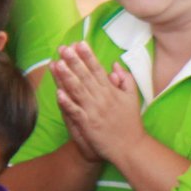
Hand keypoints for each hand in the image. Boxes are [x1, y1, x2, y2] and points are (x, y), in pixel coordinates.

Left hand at [52, 42, 143, 160]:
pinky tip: (58, 93)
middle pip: (86, 76)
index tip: (79, 43)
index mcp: (111, 91)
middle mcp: (102, 98)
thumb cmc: (130, 123)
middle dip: (74, 61)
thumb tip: (115, 65)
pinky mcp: (88, 124)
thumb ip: (125, 79)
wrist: (130, 147)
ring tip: (57, 64)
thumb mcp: (132, 98)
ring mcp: (94, 111)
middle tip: (64, 48)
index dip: (88, 56)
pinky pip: (76, 111)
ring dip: (67, 77)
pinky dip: (67, 103)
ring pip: (78, 91)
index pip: (98, 69)